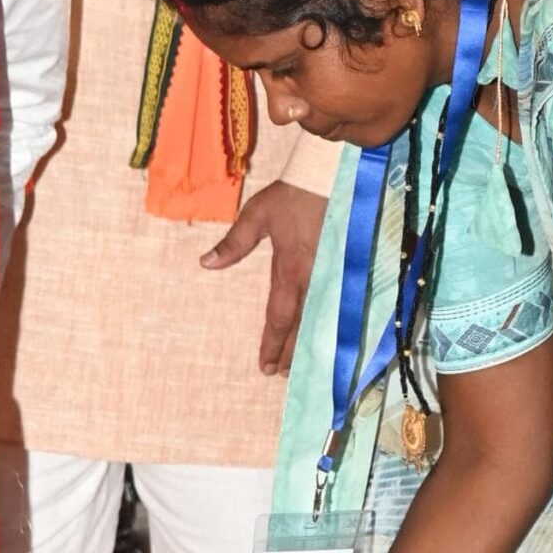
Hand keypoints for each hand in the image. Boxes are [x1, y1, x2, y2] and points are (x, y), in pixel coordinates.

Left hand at [203, 179, 325, 374]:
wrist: (331, 177)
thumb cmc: (292, 195)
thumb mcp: (256, 215)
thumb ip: (234, 243)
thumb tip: (206, 264)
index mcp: (289, 270)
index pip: (279, 317)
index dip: (272, 344)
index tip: (264, 366)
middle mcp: (312, 279)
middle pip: (301, 327)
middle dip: (289, 353)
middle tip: (279, 375)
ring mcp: (332, 275)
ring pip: (320, 320)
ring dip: (308, 345)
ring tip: (298, 365)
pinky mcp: (346, 268)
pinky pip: (338, 305)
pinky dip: (331, 324)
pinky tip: (328, 337)